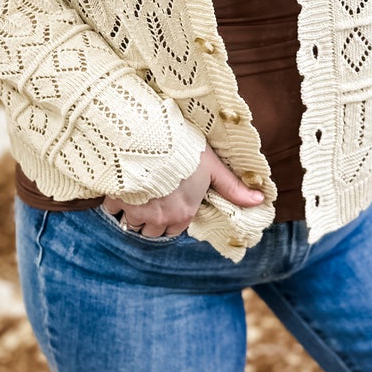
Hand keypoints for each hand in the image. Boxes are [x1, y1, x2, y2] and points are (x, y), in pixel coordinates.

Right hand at [101, 144, 263, 237]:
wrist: (148, 139)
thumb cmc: (184, 151)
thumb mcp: (212, 167)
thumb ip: (233, 187)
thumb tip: (260, 201)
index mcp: (182, 214)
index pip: (175, 230)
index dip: (172, 217)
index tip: (169, 203)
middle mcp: (159, 219)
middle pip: (151, 232)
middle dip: (151, 221)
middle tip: (151, 201)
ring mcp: (136, 211)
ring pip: (131, 224)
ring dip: (133, 213)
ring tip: (136, 195)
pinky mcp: (116, 199)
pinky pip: (112, 208)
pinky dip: (115, 200)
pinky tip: (120, 185)